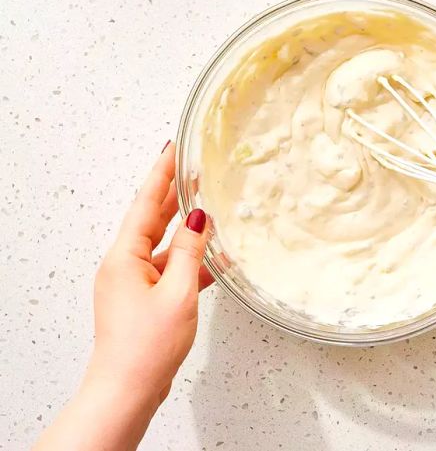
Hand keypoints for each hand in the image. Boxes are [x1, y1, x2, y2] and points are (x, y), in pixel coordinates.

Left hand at [88, 141, 213, 404]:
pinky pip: (166, 269)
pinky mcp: (142, 299)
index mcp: (125, 257)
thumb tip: (199, 219)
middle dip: (171, 193)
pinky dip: (187, 261)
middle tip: (189, 168)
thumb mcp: (178, 292)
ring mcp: (132, 282)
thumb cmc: (147, 346)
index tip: (172, 149)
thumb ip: (191, 252)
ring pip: (162, 245)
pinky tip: (209, 259)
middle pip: (151, 219)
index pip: (146, 204)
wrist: (128, 388)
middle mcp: (124, 265)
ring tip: (205, 208)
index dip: (161, 174)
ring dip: (184, 230)